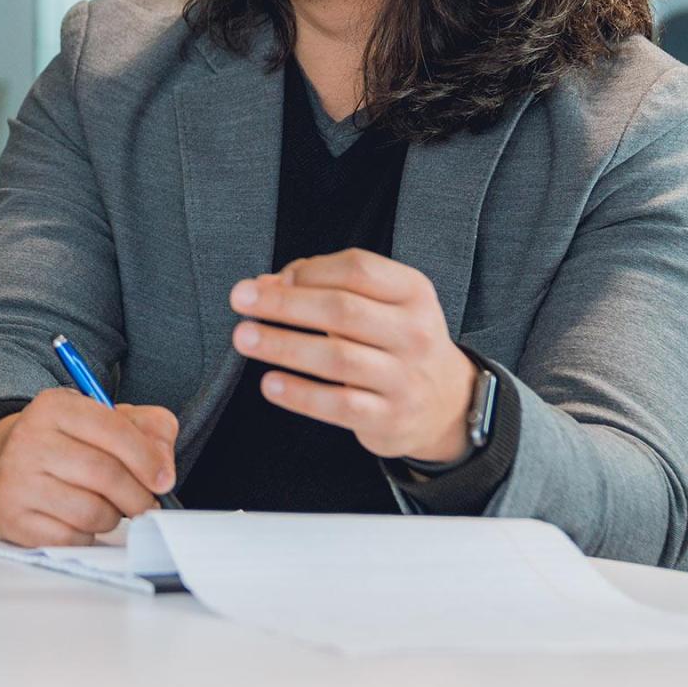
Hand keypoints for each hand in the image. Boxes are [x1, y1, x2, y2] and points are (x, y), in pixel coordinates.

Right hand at [0, 388, 178, 547]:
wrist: (6, 462)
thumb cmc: (68, 442)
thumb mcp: (105, 419)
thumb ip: (147, 429)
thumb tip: (163, 469)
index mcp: (54, 406)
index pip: (112, 428)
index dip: (147, 457)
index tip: (164, 479)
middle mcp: (29, 438)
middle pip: (104, 474)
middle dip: (137, 496)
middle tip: (146, 504)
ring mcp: (16, 479)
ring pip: (90, 512)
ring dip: (112, 517)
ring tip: (106, 506)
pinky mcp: (11, 517)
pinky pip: (70, 539)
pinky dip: (87, 535)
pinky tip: (79, 520)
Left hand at [229, 248, 475, 463]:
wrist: (447, 402)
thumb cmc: (396, 340)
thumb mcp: (380, 302)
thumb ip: (325, 285)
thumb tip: (267, 284)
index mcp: (412, 292)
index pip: (357, 269)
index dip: (307, 271)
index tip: (270, 280)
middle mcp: (414, 333)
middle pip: (341, 310)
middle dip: (283, 303)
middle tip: (241, 300)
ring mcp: (405, 378)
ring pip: (337, 357)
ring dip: (283, 345)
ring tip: (245, 338)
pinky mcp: (390, 417)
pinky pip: (339, 405)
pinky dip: (300, 395)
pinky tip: (270, 383)